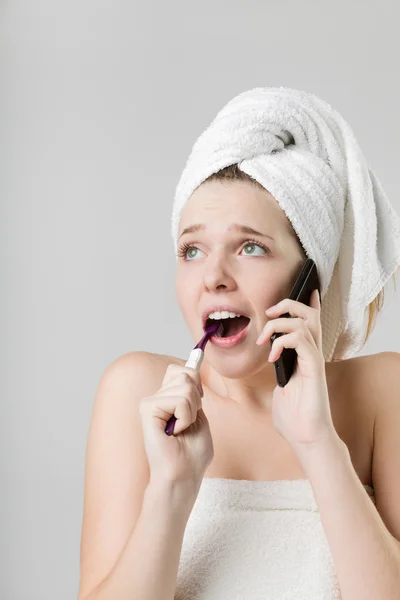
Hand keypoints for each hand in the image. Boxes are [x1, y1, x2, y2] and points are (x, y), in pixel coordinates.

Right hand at [139, 363, 213, 497]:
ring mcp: (151, 402)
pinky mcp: (147, 409)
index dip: (196, 385)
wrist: (182, 476)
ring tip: (181, 429)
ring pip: (185, 386)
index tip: (196, 406)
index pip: (183, 370)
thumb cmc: (192, 454)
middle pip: (185, 374)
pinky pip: (179, 400)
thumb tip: (193, 363)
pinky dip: (185, 417)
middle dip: (196, 399)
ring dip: (192, 411)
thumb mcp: (201, 416)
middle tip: (188, 421)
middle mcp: (157, 397)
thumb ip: (195, 393)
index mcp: (168, 398)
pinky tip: (175, 432)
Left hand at [256, 289, 336, 450]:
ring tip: (264, 341)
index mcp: (304, 357)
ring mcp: (314, 360)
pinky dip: (283, 342)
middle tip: (269, 314)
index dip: (308, 303)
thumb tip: (274, 367)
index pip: (310, 323)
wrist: (305, 438)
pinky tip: (273, 357)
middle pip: (308, 314)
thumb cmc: (294, 418)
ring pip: (303, 322)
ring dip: (278, 325)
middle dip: (288, 305)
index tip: (305, 289)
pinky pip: (300, 340)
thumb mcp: (280, 390)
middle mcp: (312, 354)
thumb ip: (279, 374)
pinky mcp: (313, 368)